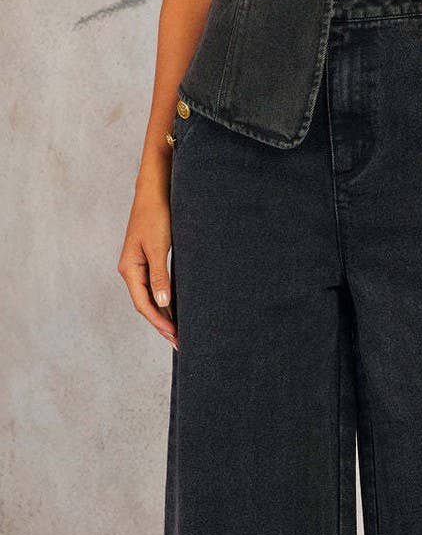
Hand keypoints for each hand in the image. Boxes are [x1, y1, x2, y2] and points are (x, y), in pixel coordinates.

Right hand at [117, 189, 177, 350]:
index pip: (143, 304)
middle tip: (179, 342)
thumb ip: (160, 276)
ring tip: (177, 331)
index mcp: (129, 268)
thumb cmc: (156, 216)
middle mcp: (131, 270)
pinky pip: (154, 287)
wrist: (155, 192)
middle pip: (145, 304)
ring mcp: (138, 265)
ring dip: (163, 314)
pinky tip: (174, 309)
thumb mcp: (159, 247)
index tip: (174, 336)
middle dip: (161, 324)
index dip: (158, 322)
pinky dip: (164, 300)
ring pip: (149, 297)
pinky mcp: (147, 260)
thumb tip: (162, 303)